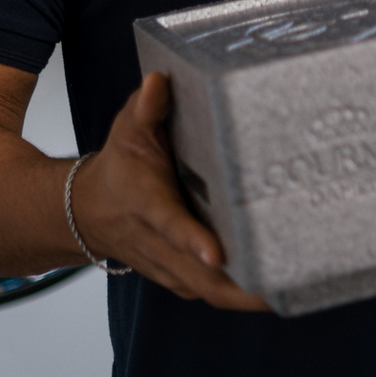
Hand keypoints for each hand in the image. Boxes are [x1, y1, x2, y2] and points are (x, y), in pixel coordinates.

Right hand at [69, 72, 269, 310]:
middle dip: (236, 285)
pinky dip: (236, 296)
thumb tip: (159, 80)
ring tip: (287, 291)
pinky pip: (207, 293)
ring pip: (204, 290)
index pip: (169, 224)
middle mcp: (155, 241)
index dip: (192, 241)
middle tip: (280, 285)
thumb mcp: (127, 129)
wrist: (88, 210)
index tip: (216, 254)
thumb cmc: (120, 164)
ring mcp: (166, 263)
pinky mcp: (176, 274)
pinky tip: (273, 290)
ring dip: (243, 296)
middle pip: (196, 274)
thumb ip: (146, 107)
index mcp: (146, 203)